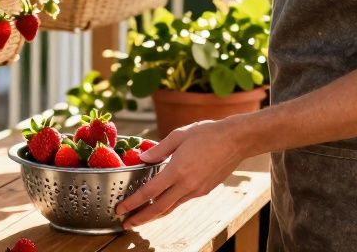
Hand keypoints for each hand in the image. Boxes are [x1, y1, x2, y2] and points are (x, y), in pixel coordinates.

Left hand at [114, 120, 247, 228]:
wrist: (236, 140)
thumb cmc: (208, 133)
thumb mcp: (179, 135)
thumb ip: (159, 149)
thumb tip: (143, 158)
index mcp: (178, 170)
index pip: (150, 192)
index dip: (133, 202)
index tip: (120, 209)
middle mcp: (187, 184)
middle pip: (159, 208)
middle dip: (141, 218)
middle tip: (126, 224)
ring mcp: (197, 190)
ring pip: (171, 207)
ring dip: (154, 215)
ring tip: (140, 218)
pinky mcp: (205, 191)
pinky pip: (182, 200)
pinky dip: (169, 205)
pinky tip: (161, 203)